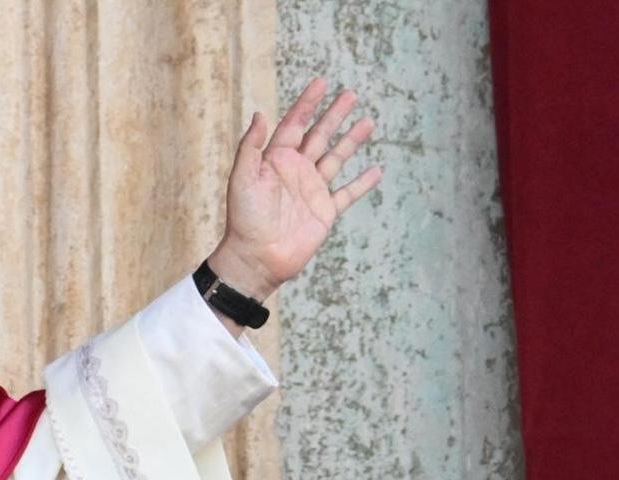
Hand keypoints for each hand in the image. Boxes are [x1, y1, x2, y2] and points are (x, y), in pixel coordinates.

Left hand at [210, 78, 381, 299]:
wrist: (256, 258)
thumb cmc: (244, 219)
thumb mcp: (242, 178)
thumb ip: (251, 146)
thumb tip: (261, 114)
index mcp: (275, 160)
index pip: (294, 124)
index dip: (307, 103)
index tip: (321, 82)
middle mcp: (295, 171)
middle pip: (319, 135)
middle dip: (334, 115)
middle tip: (351, 94)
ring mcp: (312, 190)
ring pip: (336, 158)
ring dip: (351, 141)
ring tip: (368, 122)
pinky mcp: (325, 211)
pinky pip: (348, 193)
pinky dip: (362, 183)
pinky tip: (376, 170)